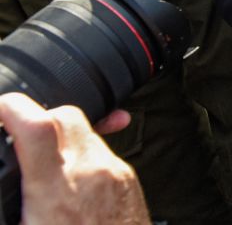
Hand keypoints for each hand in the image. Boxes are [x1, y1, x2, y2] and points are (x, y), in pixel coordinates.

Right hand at [0, 93, 149, 224]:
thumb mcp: (23, 222)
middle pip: (64, 115)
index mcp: (56, 191)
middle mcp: (90, 173)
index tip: (1, 110)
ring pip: (84, 130)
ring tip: (41, 164)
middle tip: (18, 140)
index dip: (12, 109)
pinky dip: (80, 155)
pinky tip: (68, 177)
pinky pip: (101, 150)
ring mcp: (113, 173)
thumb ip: (13, 196)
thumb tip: (8, 184)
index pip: (37, 126)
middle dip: (37, 120)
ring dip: (59, 139)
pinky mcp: (127, 178)